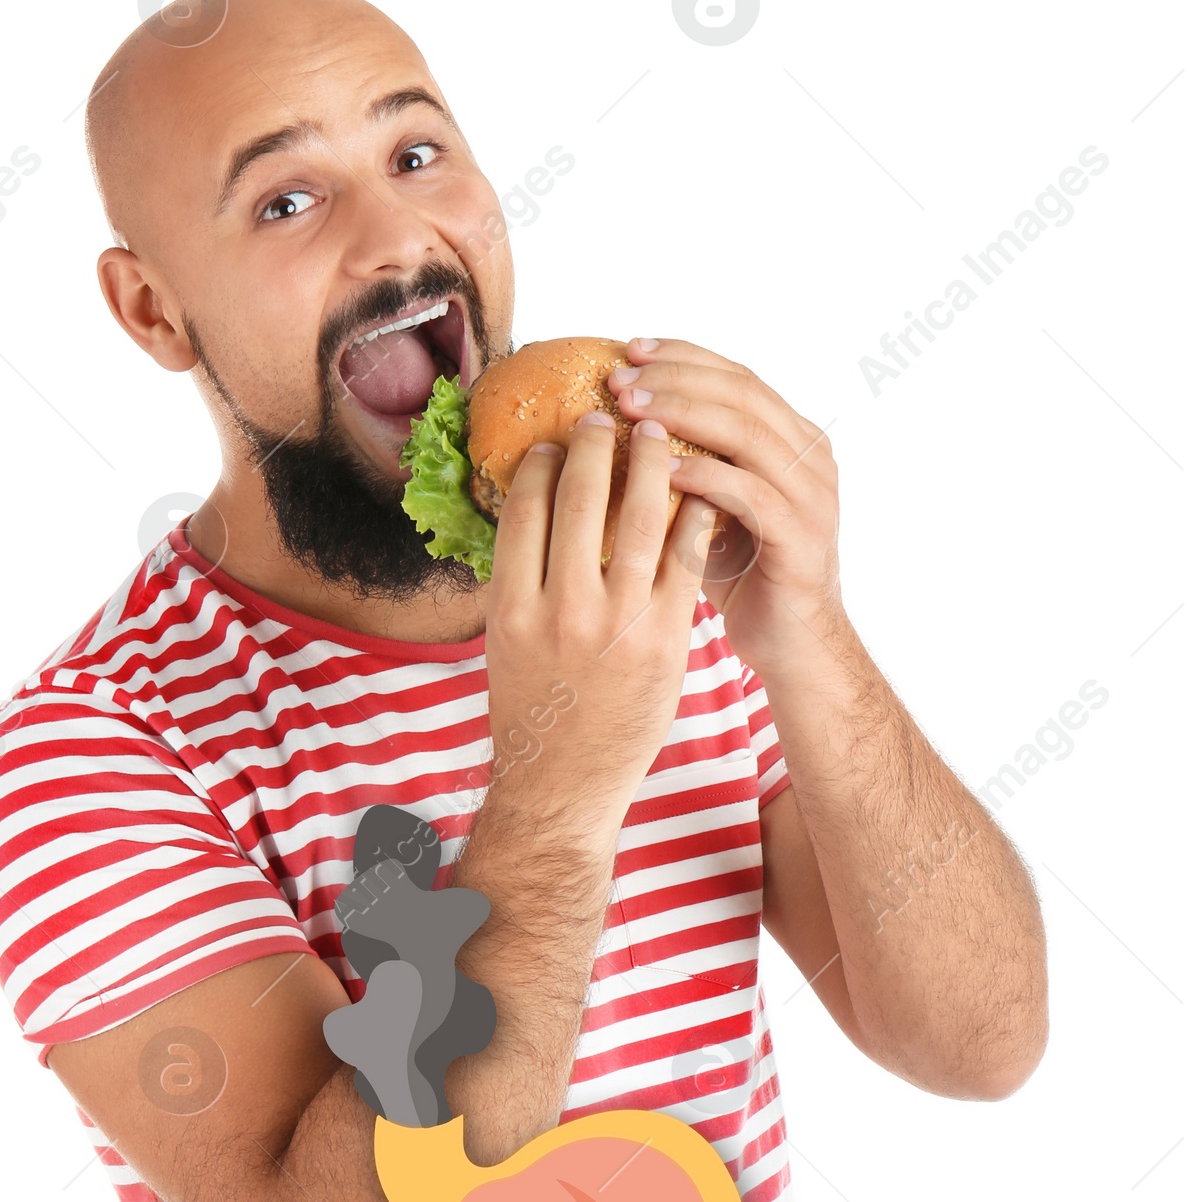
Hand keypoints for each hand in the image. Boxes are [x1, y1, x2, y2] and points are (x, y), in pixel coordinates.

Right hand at [481, 407, 716, 835]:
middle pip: (580, 496)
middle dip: (597, 443)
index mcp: (511, 605)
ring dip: (652, 462)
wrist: (565, 784)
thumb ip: (518, 579)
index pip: (524, 506)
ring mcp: (617, 623)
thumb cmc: (533, 711)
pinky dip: (692, 513)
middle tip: (609, 417)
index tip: (556, 440)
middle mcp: (561, 608)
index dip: (543, 462)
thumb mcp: (504, 642)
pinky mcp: (666, 638)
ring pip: (640, 514)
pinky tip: (697, 490)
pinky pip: (685, 556)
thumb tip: (525, 515)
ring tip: (658, 435)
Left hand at [606, 338, 842, 673]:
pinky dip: (705, 476)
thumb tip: (610, 427)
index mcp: (792, 437)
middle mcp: (810, 456)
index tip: (628, 349)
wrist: (791, 643)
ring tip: (630, 412)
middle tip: (620, 378)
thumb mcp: (708, 505)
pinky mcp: (802, 536)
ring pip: (747, 433)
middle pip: (741, 392)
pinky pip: (751, 493)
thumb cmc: (740, 574)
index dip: (683, 356)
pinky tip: (661, 472)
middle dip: (676, 378)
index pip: (736, 376)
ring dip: (684, 415)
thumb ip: (684, 462)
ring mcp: (812, 495)